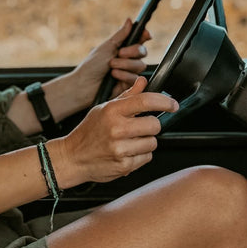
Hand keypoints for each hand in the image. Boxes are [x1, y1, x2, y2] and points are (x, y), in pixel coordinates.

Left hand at [42, 18, 150, 118]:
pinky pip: (136, 78)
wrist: (85, 85)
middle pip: (143, 52)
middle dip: (132, 51)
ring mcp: (129, 72)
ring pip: (140, 65)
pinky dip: (125, 75)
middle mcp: (127, 59)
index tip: (146, 35)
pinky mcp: (129, 85)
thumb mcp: (106, 47)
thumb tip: (129, 20)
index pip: (139, 39)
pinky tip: (114, 76)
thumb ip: (121, 35)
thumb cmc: (92, 65)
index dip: (144, 36)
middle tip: (119, 53)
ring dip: (125, 65)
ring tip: (112, 67)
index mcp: (122, 47)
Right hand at [49, 77, 178, 187]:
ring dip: (146, 141)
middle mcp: (116, 129)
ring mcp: (120, 149)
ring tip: (130, 141)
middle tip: (141, 126)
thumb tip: (143, 81)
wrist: (73, 157)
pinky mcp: (124, 166)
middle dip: (151, 125)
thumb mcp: (104, 109)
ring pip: (152, 143)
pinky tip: (127, 152)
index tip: (172, 104)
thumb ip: (127, 96)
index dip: (164, 101)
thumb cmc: (89, 131)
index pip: (145, 101)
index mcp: (112, 111)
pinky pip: (146, 157)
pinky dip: (140, 155)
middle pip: (154, 124)